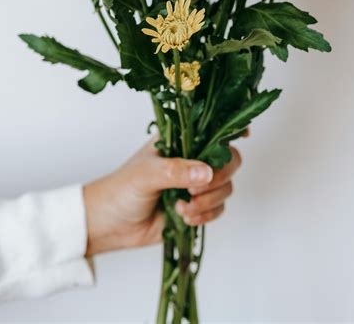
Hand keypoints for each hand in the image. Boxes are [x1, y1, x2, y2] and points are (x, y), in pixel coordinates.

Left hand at [83, 138, 241, 256]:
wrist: (109, 225)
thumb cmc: (121, 189)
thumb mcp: (146, 174)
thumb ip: (176, 171)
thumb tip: (206, 174)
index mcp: (180, 140)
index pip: (212, 128)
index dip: (231, 130)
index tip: (244, 136)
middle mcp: (192, 159)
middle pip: (229, 159)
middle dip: (220, 175)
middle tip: (197, 189)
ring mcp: (195, 184)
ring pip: (226, 187)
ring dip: (209, 201)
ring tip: (183, 207)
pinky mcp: (197, 208)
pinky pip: (218, 210)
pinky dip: (207, 216)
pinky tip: (186, 218)